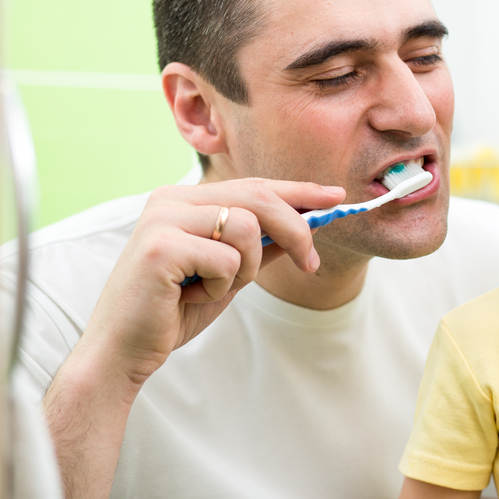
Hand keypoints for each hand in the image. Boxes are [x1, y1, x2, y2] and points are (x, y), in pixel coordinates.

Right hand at [78, 178, 344, 387]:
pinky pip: (226, 259)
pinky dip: (222, 285)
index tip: (336, 198)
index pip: (254, 185)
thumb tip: (309, 223)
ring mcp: (162, 219)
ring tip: (218, 287)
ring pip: (245, 227)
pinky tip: (193, 296)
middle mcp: (170, 199)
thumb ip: (261, 244)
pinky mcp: (159, 247)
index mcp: (184, 198)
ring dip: (248, 267)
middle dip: (296, 229)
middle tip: (311, 263)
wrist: (124, 351)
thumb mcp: (230, 272)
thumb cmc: (175, 309)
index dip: (299, 191)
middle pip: (257, 197)